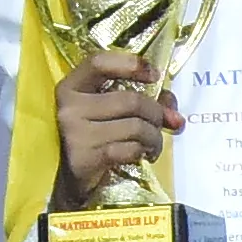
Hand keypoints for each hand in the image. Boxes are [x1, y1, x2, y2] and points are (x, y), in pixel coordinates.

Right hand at [52, 54, 181, 199]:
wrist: (68, 178)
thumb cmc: (93, 139)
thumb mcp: (110, 111)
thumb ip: (140, 100)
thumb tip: (173, 112)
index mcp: (72, 87)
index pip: (99, 63)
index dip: (131, 64)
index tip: (154, 75)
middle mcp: (69, 107)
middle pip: (130, 100)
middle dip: (156, 113)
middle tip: (163, 123)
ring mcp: (75, 133)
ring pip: (135, 126)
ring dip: (153, 137)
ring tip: (152, 144)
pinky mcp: (85, 158)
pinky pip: (129, 149)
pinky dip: (142, 151)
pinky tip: (141, 155)